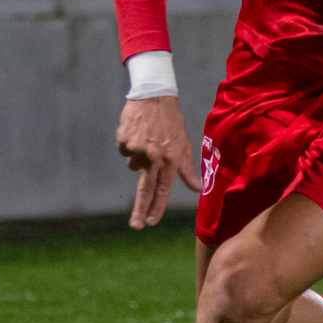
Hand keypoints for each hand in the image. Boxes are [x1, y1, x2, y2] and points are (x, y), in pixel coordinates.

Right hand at [117, 96, 195, 229]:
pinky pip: (124, 150)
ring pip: (133, 165)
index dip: (158, 207)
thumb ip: (188, 170)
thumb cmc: (172, 122)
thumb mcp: (184, 145)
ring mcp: (136, 149)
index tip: (152, 222)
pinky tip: (138, 132)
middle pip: (145, 189)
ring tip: (148, 139)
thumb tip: (199, 188)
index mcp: (169, 160)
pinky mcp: (123, 140)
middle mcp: (153, 157)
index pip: (163, 189)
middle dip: (141, 210)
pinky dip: (129, 145)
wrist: (154, 95)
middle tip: (136, 226)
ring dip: (138, 158)